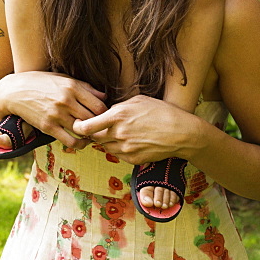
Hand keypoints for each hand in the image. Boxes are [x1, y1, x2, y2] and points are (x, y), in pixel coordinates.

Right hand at [0, 71, 108, 148]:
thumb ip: (85, 87)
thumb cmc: (42, 82)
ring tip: (93, 135)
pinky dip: (80, 144)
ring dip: (90, 135)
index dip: (106, 113)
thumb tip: (105, 96)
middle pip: (94, 119)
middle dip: (100, 125)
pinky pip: (70, 141)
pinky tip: (82, 142)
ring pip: (83, 131)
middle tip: (102, 128)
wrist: (15, 91)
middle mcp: (66, 100)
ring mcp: (57, 115)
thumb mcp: (64, 78)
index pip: (100, 105)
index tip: (105, 116)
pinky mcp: (48, 127)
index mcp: (72, 86)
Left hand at [72, 95, 196, 163]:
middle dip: (94, 133)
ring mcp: (125, 148)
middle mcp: (118, 134)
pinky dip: (119, 149)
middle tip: (100, 128)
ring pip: (106, 147)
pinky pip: (118, 155)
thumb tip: (106, 112)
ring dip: (108, 141)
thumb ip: (118, 107)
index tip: (78, 124)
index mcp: (117, 116)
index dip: (78, 126)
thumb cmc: (161, 112)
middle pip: (94, 138)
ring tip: (121, 132)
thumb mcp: (137, 100)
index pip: (86, 126)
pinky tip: (131, 141)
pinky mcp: (133, 159)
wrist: (180, 133)